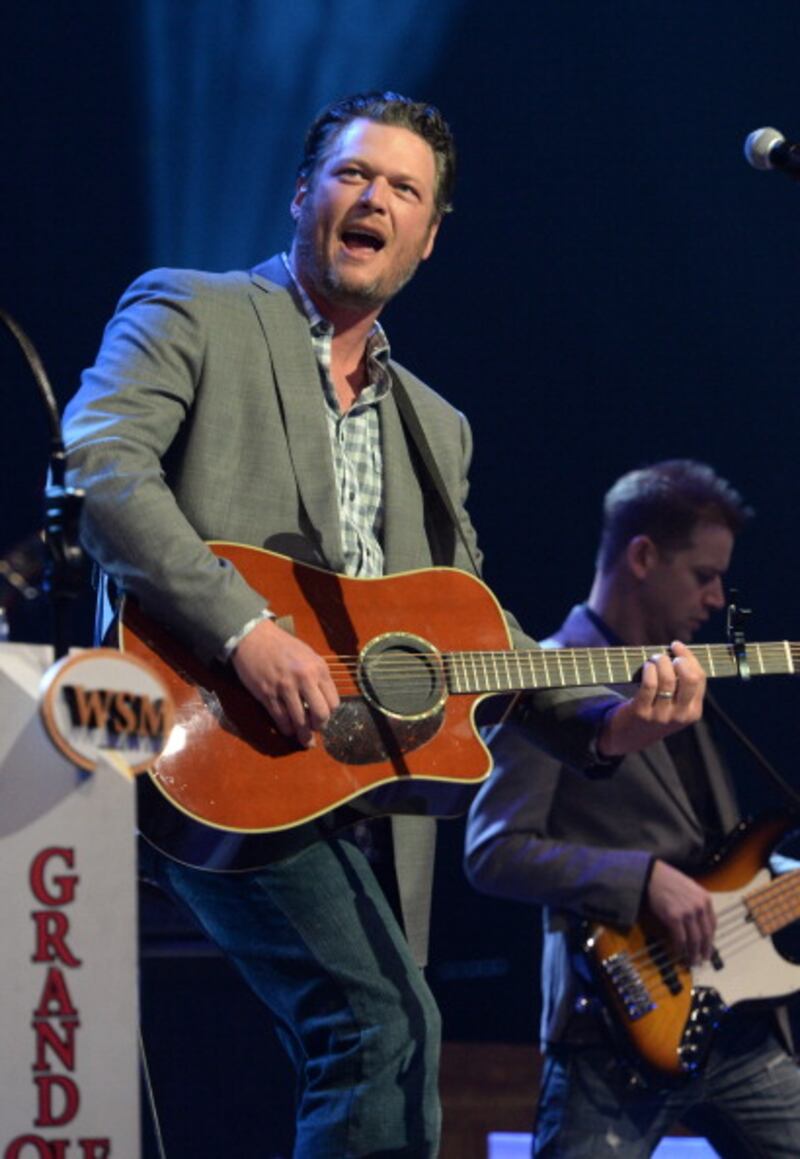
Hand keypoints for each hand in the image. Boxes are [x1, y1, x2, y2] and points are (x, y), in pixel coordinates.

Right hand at [231, 618, 339, 747]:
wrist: (253, 637)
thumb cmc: (282, 646)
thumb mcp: (308, 655)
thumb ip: (317, 676)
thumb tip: (323, 700)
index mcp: (318, 668)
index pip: (333, 702)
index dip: (329, 713)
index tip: (323, 716)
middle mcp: (304, 679)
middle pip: (321, 714)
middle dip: (319, 726)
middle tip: (315, 729)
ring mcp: (285, 687)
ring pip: (300, 721)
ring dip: (302, 734)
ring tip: (304, 739)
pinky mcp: (268, 694)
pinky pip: (281, 719)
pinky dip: (286, 728)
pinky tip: (288, 730)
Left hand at [597, 641, 705, 756]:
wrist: (630, 736)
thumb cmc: (656, 711)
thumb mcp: (676, 705)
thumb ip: (683, 685)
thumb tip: (681, 651)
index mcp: (694, 712)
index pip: (699, 678)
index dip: (689, 657)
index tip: (677, 646)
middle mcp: (680, 716)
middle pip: (689, 679)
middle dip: (679, 659)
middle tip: (666, 654)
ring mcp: (661, 715)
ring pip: (668, 679)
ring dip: (660, 662)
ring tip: (654, 659)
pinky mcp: (642, 713)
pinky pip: (649, 685)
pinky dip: (649, 670)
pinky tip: (647, 666)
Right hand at [647, 859, 715, 964]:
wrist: (652, 874)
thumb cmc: (668, 879)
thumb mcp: (690, 888)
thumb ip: (697, 903)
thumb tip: (697, 922)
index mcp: (705, 898)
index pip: (713, 924)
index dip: (711, 939)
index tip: (708, 946)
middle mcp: (699, 906)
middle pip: (706, 935)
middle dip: (705, 950)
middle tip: (703, 959)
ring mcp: (687, 912)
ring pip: (694, 940)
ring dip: (693, 953)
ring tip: (691, 961)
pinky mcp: (674, 917)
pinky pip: (680, 938)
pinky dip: (679, 948)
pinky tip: (678, 953)